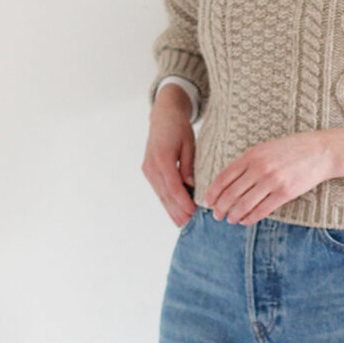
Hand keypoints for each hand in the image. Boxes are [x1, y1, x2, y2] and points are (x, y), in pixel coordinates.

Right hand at [142, 85, 197, 225]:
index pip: (174, 187)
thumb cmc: (179, 127)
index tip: (194, 213)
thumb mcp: (189, 144)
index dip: (184, 202)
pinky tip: (177, 212)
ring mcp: (148, 170)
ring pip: (161, 196)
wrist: (163, 116)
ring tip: (184, 225)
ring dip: (172, 211)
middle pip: (166, 195)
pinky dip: (168, 202)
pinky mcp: (149, 172)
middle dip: (179, 212)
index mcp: (162, 158)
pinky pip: (160, 191)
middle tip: (191, 227)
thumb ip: (189, 166)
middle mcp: (152, 167)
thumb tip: (191, 186)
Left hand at [204, 130, 335, 224]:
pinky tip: (245, 221)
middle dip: (220, 207)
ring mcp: (272, 181)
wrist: (320, 151)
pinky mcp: (285, 193)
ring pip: (244, 204)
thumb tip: (229, 182)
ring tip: (229, 220)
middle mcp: (259, 168)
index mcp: (251, 155)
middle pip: (230, 193)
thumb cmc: (291, 150)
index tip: (207, 202)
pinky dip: (250, 218)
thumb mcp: (265, 149)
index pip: (223, 177)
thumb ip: (247, 163)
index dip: (212, 193)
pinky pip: (261, 210)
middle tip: (216, 215)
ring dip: (233, 215)